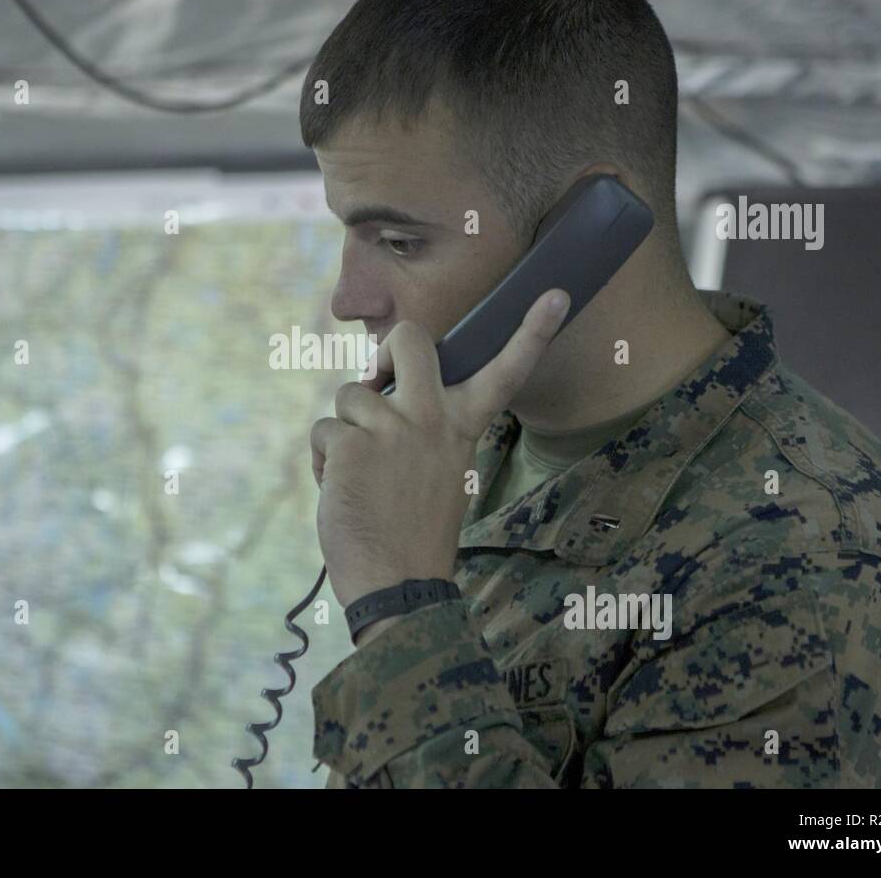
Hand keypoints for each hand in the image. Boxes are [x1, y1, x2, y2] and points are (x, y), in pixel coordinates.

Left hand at [310, 288, 570, 609]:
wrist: (397, 585)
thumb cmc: (414, 532)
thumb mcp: (439, 471)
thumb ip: (422, 428)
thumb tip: (379, 392)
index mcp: (463, 427)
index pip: (505, 372)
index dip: (532, 331)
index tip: (557, 295)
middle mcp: (431, 418)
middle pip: (408, 340)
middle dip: (391, 347)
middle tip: (384, 376)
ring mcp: (390, 428)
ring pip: (349, 395)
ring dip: (344, 431)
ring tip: (359, 475)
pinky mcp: (349, 444)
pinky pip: (323, 431)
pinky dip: (323, 460)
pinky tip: (340, 490)